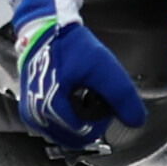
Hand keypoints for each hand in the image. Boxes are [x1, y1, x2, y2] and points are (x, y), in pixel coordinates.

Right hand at [0, 0, 145, 150]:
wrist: (46, 29)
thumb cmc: (71, 46)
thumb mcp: (104, 69)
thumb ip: (122, 97)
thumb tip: (137, 122)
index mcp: (49, 109)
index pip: (85, 133)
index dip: (101, 120)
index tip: (102, 97)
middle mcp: (35, 117)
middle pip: (74, 136)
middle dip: (89, 121)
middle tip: (93, 96)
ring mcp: (29, 114)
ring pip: (65, 133)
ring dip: (78, 120)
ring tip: (82, 94)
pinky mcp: (29, 108)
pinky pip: (55, 125)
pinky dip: (67, 117)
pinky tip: (72, 96)